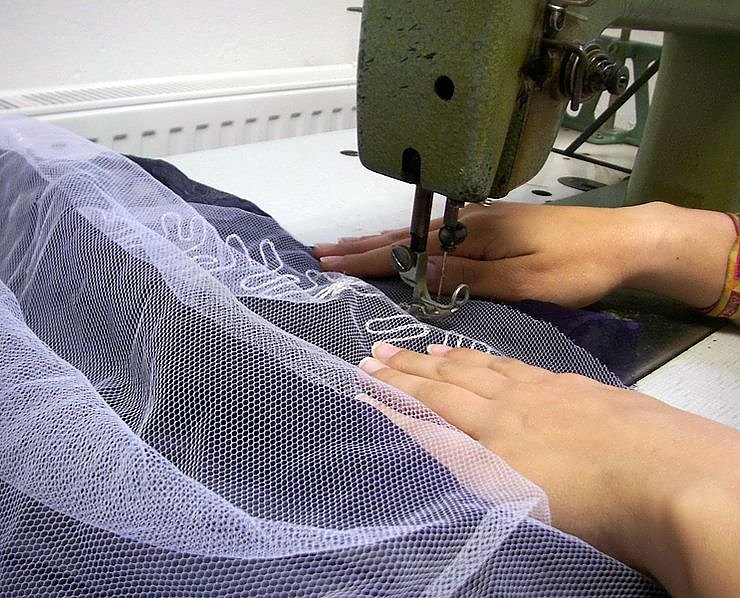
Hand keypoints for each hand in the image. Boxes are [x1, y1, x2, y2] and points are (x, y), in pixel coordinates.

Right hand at [315, 201, 734, 308]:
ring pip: (419, 235)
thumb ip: (466, 276)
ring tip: (347, 246)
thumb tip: (414, 274)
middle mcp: (470, 223)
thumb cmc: (577, 266)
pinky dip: (408, 242)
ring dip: (380, 242)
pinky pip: (436, 236)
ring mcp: (481, 223)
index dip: (367, 260)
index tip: (330, 264)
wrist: (624, 241)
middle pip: (405, 237)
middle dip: (362, 247)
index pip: (407, 250)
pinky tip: (402, 246)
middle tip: (323, 253)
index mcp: (472, 234)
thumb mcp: (521, 279)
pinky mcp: (493, 229)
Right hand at [359, 343, 739, 597]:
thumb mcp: (509, 491)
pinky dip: (492, 360)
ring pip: (483, 368)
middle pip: (449, 380)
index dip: (393, 391)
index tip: (363, 375)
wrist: (669, 476)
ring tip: (422, 350)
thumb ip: (458, 457)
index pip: (429, 405)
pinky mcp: (575, 388)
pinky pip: (517, 365)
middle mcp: (509, 404)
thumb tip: (416, 428)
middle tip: (377, 352)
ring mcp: (544, 391)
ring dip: (447, 360)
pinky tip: (490, 359)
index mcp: (490, 432)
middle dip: (409, 368)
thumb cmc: (588, 505)